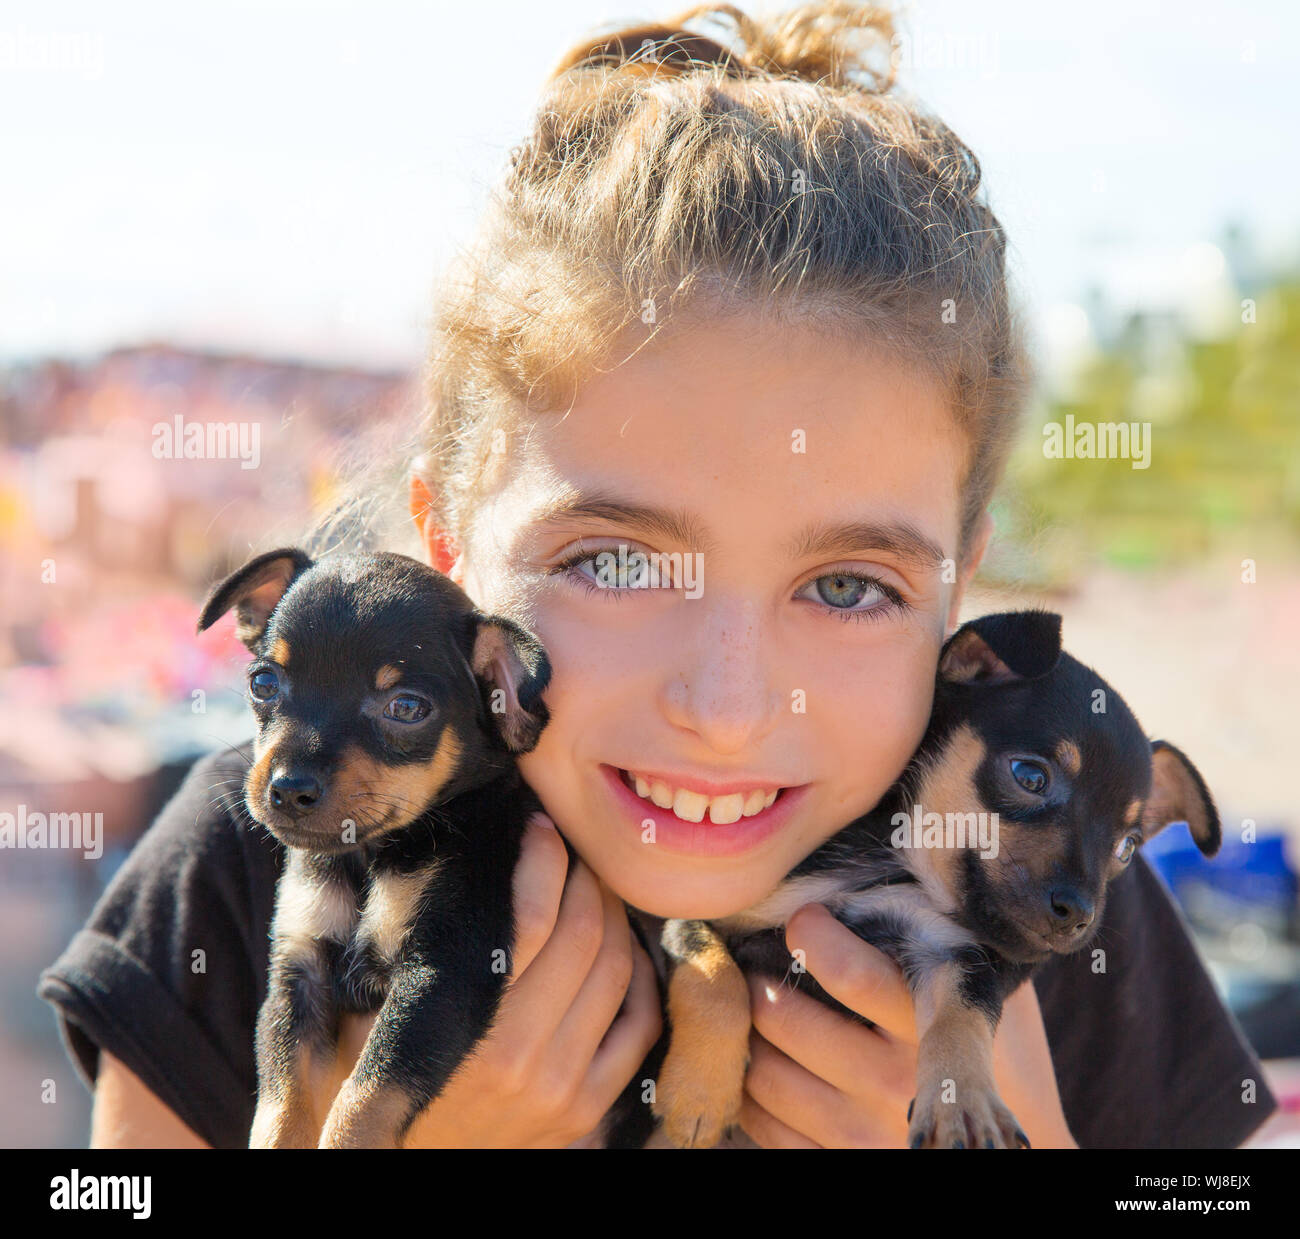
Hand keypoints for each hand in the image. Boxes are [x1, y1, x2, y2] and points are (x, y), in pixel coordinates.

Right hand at [322, 812, 661, 1146]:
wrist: (391, 1172)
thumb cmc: (361, 1084)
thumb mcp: (352, 1019)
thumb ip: (387, 950)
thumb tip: (426, 860)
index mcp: (466, 1029)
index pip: (532, 918)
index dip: (543, 858)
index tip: (538, 825)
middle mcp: (521, 1059)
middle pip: (585, 933)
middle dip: (584, 874)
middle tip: (571, 846)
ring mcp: (562, 1088)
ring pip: (617, 969)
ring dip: (613, 914)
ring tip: (591, 886)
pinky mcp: (587, 1110)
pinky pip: (639, 1025)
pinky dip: (638, 976)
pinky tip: (617, 946)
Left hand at [738, 903, 1077, 1148]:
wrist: (1022, 1157)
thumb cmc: (1008, 1057)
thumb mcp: (995, 987)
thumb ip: (955, 936)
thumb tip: (911, 846)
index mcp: (936, 1027)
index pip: (850, 973)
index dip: (812, 934)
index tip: (807, 917)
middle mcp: (895, 1086)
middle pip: (786, 1018)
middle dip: (765, 977)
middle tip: (768, 958)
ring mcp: (863, 1134)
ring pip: (760, 1070)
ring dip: (750, 1030)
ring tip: (768, 1004)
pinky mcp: (838, 1165)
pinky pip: (758, 1120)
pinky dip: (750, 1083)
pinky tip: (772, 1058)